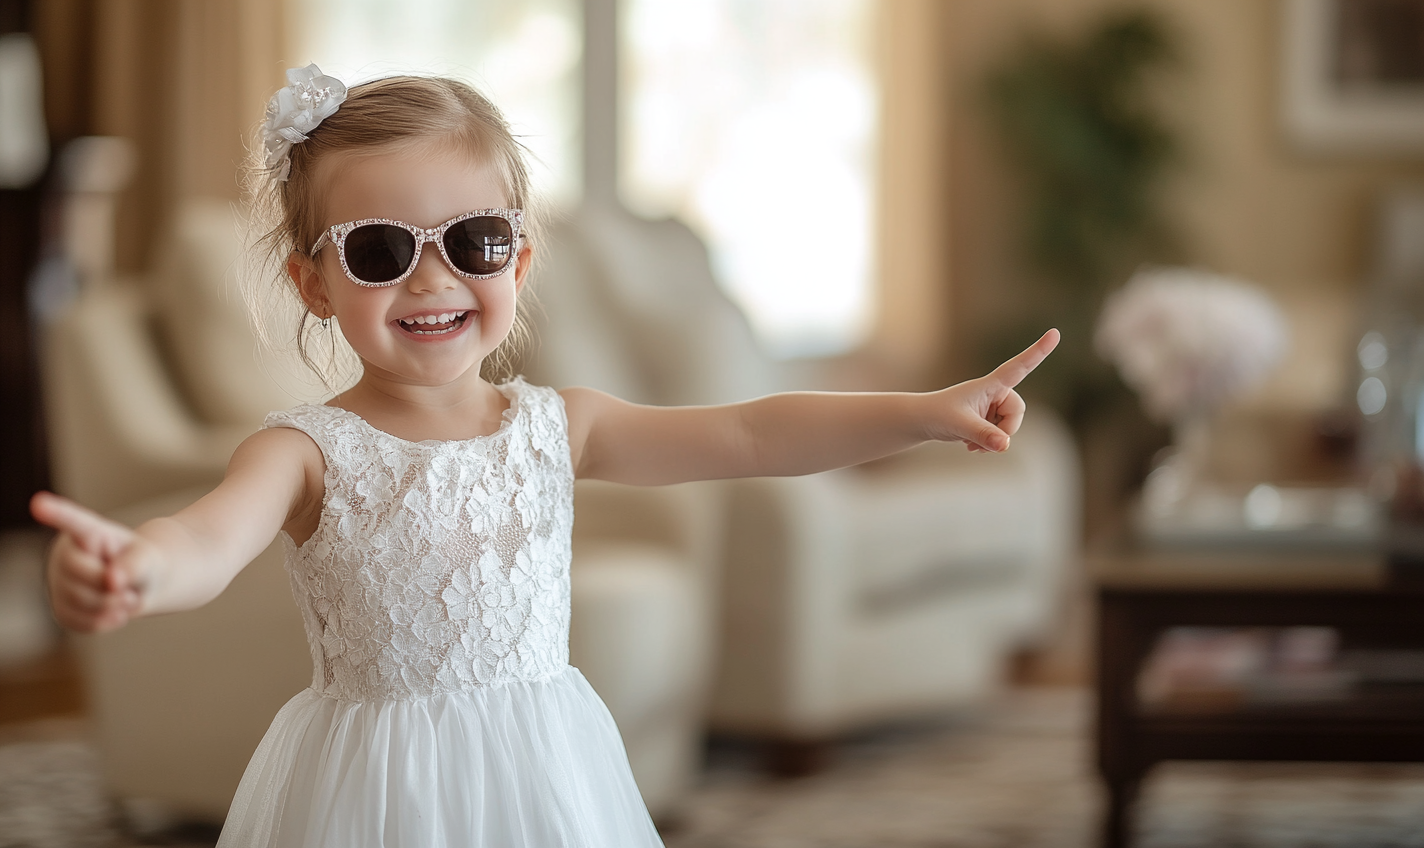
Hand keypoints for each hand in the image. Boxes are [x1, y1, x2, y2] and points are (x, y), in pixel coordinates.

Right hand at [31, 491, 148, 632]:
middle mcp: (64, 555)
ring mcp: (58, 583)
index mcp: (88, 533)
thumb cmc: (141, 564)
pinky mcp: (61, 609)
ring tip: (126, 595)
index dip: (56, 513)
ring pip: (81, 601)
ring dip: (113, 605)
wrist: (137, 586)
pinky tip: (115, 610)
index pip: (72, 522)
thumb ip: (134, 564)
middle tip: (130, 586)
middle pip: (80, 572)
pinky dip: (107, 621)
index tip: (39, 503)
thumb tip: (112, 581)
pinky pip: (83, 622)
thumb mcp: (147, 558)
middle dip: (111, 584)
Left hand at [931, 329, 1059, 451]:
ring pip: (1010, 427)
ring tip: (970, 442)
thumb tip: (1005, 445)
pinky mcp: (990, 420)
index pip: (1019, 366)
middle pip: (1018, 411)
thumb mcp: (960, 425)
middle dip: (1005, 430)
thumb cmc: (937, 415)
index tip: (1055, 333)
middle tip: (982, 441)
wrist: (923, 422)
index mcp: (990, 384)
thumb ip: (983, 435)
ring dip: (994, 439)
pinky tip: (971, 445)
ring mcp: (993, 407)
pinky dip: (989, 444)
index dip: (1038, 351)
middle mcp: (996, 392)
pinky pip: (1002, 435)